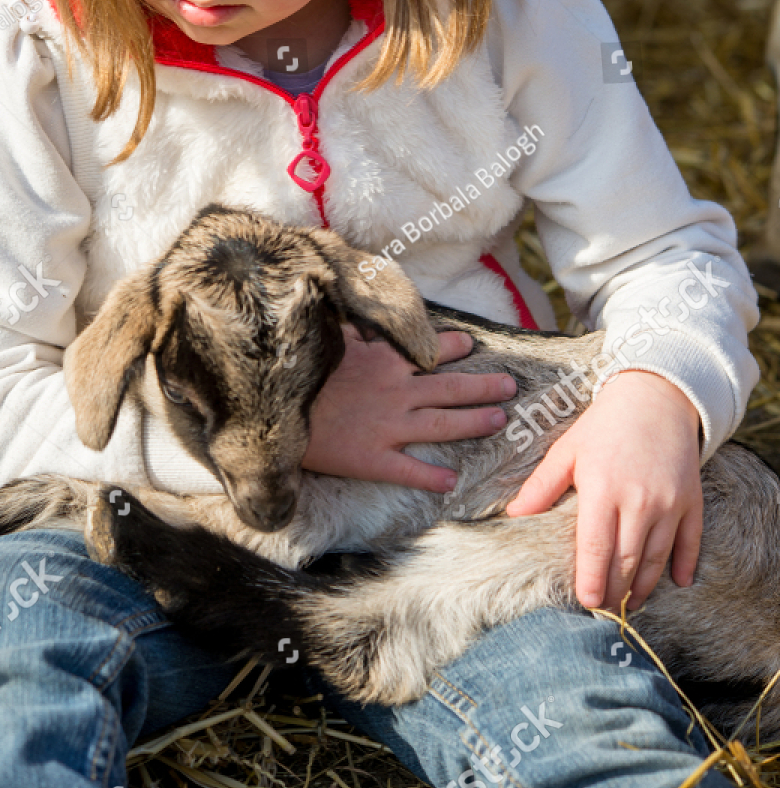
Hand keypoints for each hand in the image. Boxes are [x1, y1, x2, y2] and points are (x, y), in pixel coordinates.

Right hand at [302, 326, 517, 492]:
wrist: (276, 410)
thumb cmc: (300, 371)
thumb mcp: (330, 336)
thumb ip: (356, 325)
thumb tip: (366, 305)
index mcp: (385, 361)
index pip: (430, 350)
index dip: (455, 347)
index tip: (472, 346)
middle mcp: (396, 393)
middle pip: (452, 390)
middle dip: (485, 387)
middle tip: (511, 386)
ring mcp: (388, 428)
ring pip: (443, 426)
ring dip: (474, 423)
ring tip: (499, 421)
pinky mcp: (372, 459)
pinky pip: (409, 471)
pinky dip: (433, 478)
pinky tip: (453, 481)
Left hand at [506, 370, 702, 610]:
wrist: (655, 396)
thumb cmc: (604, 424)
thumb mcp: (567, 450)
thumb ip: (542, 486)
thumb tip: (513, 515)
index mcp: (603, 489)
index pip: (596, 548)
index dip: (591, 580)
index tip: (585, 602)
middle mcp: (639, 501)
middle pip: (628, 561)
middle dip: (615, 591)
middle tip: (603, 609)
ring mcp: (670, 503)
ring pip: (657, 558)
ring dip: (645, 585)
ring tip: (630, 602)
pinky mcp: (692, 500)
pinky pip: (691, 541)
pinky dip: (684, 565)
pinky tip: (677, 582)